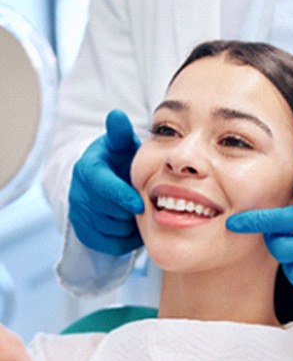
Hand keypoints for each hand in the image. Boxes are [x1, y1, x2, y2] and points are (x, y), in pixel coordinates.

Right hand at [69, 109, 143, 254]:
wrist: (105, 182)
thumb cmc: (118, 161)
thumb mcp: (120, 145)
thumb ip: (120, 134)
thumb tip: (117, 115)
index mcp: (88, 170)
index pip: (103, 187)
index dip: (122, 197)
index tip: (140, 205)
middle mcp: (78, 193)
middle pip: (109, 212)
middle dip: (130, 211)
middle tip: (145, 205)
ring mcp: (79, 215)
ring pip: (111, 230)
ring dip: (130, 225)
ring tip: (138, 213)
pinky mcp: (84, 233)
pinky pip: (109, 245)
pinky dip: (125, 240)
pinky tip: (132, 226)